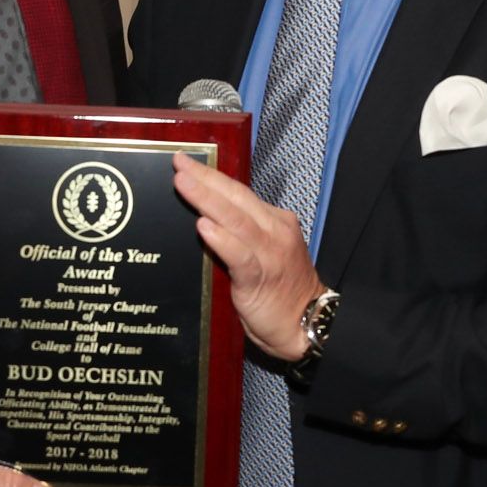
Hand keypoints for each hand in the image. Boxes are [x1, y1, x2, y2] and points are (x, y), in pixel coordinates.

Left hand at [172, 153, 321, 363]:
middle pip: (236, 198)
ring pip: (235, 220)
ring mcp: (269, 253)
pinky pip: (239, 254)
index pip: (239, 192)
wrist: (306, 323)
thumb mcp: (262, 252)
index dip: (212, 176)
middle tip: (179, 163)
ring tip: (184, 184)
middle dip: (205, 179)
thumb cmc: (280, 290)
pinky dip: (221, 239)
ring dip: (207, 200)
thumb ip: (238, 234)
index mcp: (274, 221)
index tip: (186, 162)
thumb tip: (203, 218)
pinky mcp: (260, 278)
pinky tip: (203, 227)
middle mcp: (274, 231)